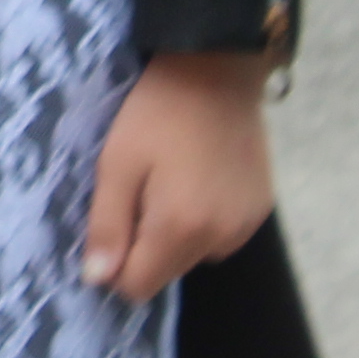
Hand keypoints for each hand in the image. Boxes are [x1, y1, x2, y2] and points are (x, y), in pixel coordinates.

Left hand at [81, 48, 275, 302]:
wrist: (217, 71)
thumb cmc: (156, 114)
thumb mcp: (116, 164)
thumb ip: (107, 226)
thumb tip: (98, 280)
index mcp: (180, 229)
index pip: (139, 286)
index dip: (117, 263)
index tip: (114, 220)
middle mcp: (220, 238)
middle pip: (167, 272)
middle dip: (146, 245)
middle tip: (141, 190)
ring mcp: (246, 225)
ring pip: (194, 256)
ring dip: (176, 234)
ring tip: (171, 180)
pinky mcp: (261, 210)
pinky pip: (220, 236)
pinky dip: (204, 220)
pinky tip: (198, 179)